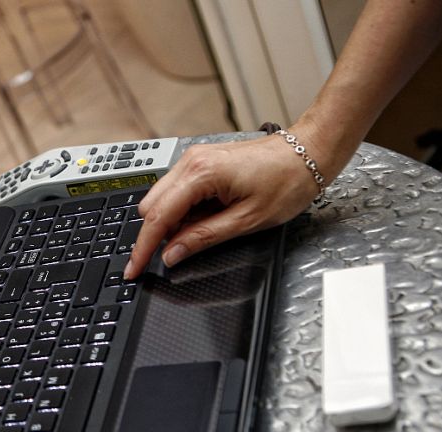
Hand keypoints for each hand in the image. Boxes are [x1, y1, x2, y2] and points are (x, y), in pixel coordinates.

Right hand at [123, 134, 322, 279]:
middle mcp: (190, 162)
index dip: (143, 248)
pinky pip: (176, 191)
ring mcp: (193, 160)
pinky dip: (183, 210)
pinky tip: (206, 216)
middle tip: (180, 252)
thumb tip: (172, 254)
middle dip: (158, 234)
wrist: (308, 153)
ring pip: (162, 199)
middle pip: (152, 207)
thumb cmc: (287, 181)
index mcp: (200, 175)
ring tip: (206, 228)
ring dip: (172, 221)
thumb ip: (202, 238)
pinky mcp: (200, 162)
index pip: (158, 218)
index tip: (133, 269)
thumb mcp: (246, 221)